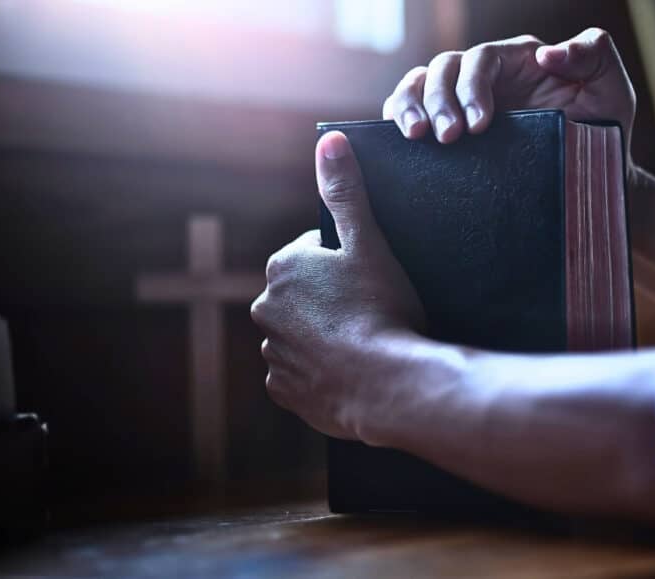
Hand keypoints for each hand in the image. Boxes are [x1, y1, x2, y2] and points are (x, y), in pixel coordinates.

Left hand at [251, 131, 424, 440]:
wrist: (388, 384)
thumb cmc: (382, 309)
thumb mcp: (369, 243)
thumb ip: (346, 191)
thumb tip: (329, 141)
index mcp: (283, 267)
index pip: (315, 254)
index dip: (348, 263)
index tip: (372, 280)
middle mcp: (265, 308)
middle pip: (305, 295)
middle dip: (332, 300)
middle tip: (372, 311)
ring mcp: (274, 353)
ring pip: (302, 335)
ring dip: (326, 336)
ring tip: (365, 343)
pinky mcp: (285, 391)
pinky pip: (301, 374)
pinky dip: (321, 372)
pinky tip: (350, 370)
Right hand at [382, 28, 636, 157]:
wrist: (594, 179)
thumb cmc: (605, 130)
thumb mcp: (611, 88)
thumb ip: (593, 54)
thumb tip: (548, 53)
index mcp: (518, 60)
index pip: (481, 59)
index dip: (472, 86)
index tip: (479, 125)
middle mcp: (487, 76)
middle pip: (443, 70)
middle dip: (438, 102)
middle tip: (447, 137)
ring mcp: (464, 102)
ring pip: (420, 86)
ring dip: (410, 106)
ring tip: (414, 138)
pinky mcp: (453, 132)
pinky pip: (411, 111)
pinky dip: (399, 117)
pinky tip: (400, 142)